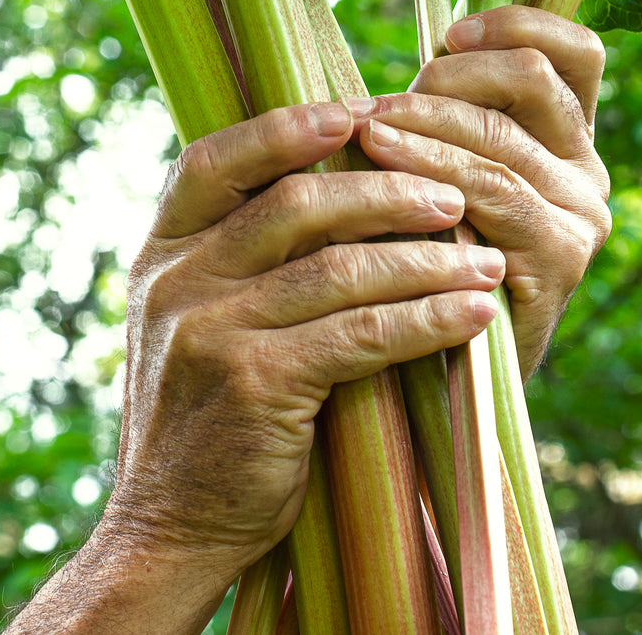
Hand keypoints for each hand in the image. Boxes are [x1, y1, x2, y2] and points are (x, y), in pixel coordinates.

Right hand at [92, 103, 503, 627]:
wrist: (169, 527)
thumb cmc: (205, 419)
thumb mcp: (193, 322)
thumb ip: (235, 261)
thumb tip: (331, 191)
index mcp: (158, 254)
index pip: (214, 161)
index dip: (284, 129)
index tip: (356, 114)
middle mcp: (175, 281)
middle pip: (293, 203)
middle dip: (386, 192)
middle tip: (454, 196)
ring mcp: (208, 331)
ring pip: (338, 267)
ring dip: (425, 258)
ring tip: (484, 258)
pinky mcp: (254, 384)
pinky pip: (358, 334)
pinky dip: (425, 318)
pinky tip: (472, 315)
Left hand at [355, 4, 611, 374]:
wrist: (439, 380)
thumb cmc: (418, 262)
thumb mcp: (435, 175)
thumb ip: (442, 117)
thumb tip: (409, 50)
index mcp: (567, 139)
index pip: (574, 51)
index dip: (514, 25)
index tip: (446, 35)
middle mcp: (586, 172)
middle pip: (533, 77)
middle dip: (446, 79)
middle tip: (377, 105)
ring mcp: (581, 216)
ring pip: (500, 134)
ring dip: (421, 123)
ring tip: (361, 128)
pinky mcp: (560, 258)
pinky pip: (491, 192)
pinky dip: (430, 169)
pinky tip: (378, 166)